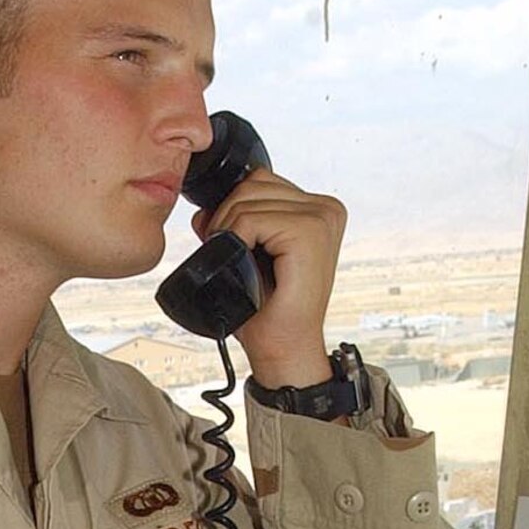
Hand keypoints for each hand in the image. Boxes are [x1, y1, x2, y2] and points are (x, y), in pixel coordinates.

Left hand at [193, 167, 345, 388]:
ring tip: (236, 262)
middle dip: (227, 216)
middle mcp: (325, 208)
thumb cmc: (268, 309)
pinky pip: (251, 218)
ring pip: (248, 197)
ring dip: (228, 229)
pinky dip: (234, 240)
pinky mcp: (309, 232)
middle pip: (254, 183)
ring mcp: (321, 217)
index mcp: (318, 209)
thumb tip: (202, 210)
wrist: (283, 348)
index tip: (231, 244)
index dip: (233, 208)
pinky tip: (243, 264)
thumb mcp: (246, 256)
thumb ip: (230, 225)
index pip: (261, 180)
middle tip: (229, 255)